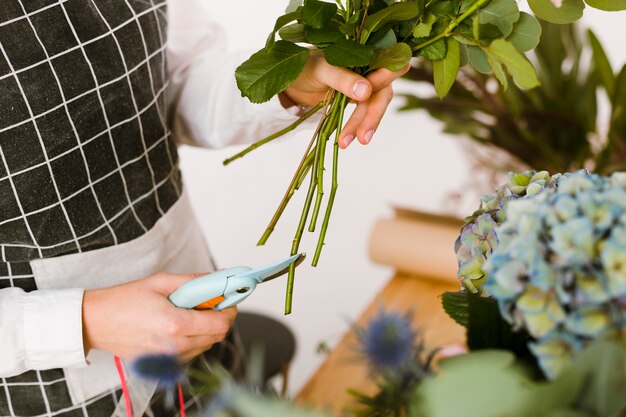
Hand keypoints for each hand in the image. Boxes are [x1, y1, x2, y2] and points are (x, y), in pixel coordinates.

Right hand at [82, 273, 236, 361]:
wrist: (95, 322)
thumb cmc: (124, 300)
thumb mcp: (160, 281)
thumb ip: (193, 282)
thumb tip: (217, 279)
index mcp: (175, 324)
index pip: (220, 324)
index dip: (230, 310)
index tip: (229, 299)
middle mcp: (174, 346)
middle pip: (216, 336)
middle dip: (219, 318)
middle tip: (211, 302)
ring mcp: (167, 358)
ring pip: (205, 346)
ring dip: (206, 329)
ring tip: (190, 312)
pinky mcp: (161, 364)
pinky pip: (190, 353)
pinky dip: (193, 339)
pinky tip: (179, 325)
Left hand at [283, 51, 409, 148]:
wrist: (293, 80)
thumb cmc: (306, 66)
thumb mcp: (322, 70)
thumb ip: (343, 79)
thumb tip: (366, 92)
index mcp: (367, 52)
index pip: (389, 65)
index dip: (383, 80)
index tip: (365, 95)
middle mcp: (371, 68)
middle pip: (383, 92)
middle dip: (373, 115)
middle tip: (363, 137)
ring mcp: (366, 85)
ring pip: (372, 107)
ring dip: (362, 126)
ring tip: (345, 143)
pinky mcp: (358, 100)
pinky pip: (363, 115)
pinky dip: (354, 128)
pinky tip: (344, 140)